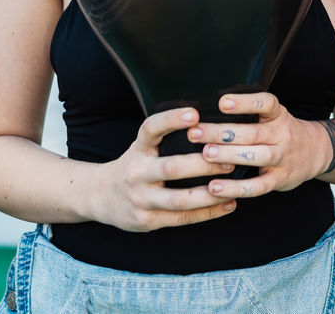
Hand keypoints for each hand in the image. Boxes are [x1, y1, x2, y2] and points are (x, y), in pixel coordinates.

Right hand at [90, 106, 238, 230]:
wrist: (100, 197)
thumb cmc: (135, 166)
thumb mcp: (142, 147)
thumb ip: (166, 139)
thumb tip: (209, 124)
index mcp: (138, 149)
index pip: (151, 129)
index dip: (171, 119)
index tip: (195, 112)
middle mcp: (137, 172)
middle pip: (171, 168)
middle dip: (203, 165)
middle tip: (230, 160)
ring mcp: (140, 199)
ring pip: (180, 200)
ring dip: (210, 194)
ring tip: (234, 186)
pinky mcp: (147, 221)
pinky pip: (182, 219)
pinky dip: (208, 213)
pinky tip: (228, 205)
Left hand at [187, 92, 328, 198]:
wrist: (316, 152)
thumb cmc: (282, 131)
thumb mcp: (273, 116)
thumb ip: (249, 114)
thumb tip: (207, 110)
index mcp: (278, 115)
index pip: (265, 104)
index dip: (245, 103)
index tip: (221, 102)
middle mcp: (282, 134)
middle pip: (252, 132)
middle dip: (222, 132)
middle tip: (195, 132)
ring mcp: (282, 158)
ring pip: (255, 156)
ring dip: (229, 156)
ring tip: (206, 154)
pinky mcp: (279, 180)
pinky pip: (257, 186)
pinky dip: (235, 188)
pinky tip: (214, 187)